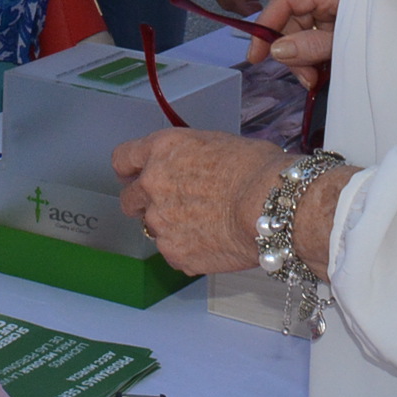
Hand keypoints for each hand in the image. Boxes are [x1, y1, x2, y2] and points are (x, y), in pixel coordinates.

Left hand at [113, 128, 289, 276]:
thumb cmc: (259, 171)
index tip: (133, 176)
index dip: (130, 170)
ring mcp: (160, 221)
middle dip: (145, 202)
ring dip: (170, 227)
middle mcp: (152, 183)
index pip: (123, 158)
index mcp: (162, 149)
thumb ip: (189, 157)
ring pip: (151, 228)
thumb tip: (189, 167)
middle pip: (129, 198)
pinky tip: (212, 242)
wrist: (273, 207)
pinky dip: (187, 250)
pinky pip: (172, 253)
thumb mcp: (217, 143)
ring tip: (204, 225)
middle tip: (172, 206)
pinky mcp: (174, 252)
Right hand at [251, 0, 344, 86]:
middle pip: (292, 17)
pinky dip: (316, 54)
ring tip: (315, 79)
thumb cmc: (392, 36)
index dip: (266, 24)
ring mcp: (337, 7)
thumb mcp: (349, 43)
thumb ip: (314, 45)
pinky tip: (322, 71)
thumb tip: (277, 50)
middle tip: (305, 77)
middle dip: (291, 50)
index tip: (256, 55)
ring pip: (304, 30)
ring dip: (304, 57)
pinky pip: (318, 35)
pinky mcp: (343, 20)